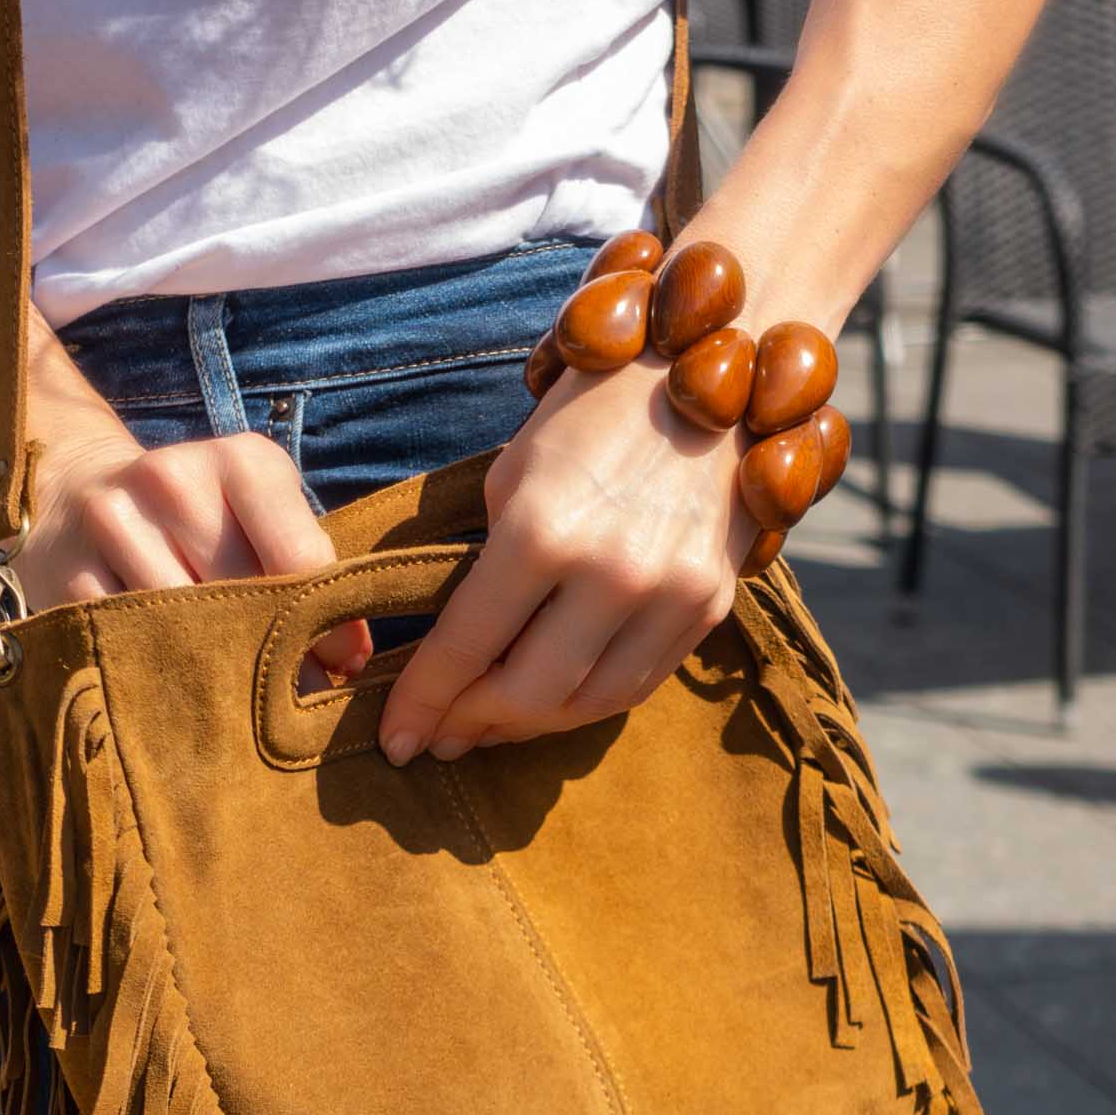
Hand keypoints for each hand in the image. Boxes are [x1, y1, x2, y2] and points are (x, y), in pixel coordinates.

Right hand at [14, 426, 371, 687]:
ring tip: (235, 700)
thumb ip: (308, 577)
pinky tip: (174, 687)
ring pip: (186, 628)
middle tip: (289, 700)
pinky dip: (159, 677)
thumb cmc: (197, 522)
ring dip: (218, 677)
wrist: (72, 492)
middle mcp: (171, 479)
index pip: (299, 558)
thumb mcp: (259, 523)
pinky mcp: (66, 575)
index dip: (323, 625)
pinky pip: (131, 646)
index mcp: (238, 461)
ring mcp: (111, 523)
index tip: (338, 665)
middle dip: (273, 656)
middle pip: (243, 598)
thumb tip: (349, 659)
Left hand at [376, 356, 752, 762]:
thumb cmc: (593, 413)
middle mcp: (613, 573)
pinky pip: (637, 685)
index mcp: (543, 529)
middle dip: (472, 723)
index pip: (467, 645)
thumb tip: (455, 657)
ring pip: (587, 705)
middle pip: (528, 695)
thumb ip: (485, 568)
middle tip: (439, 737)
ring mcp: (670, 597)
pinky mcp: (710, 609)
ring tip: (487, 729)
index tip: (394, 738)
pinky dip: (585, 705)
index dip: (423, 700)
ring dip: (528, 727)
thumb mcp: (513, 472)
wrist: (722, 376)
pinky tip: (548, 705)